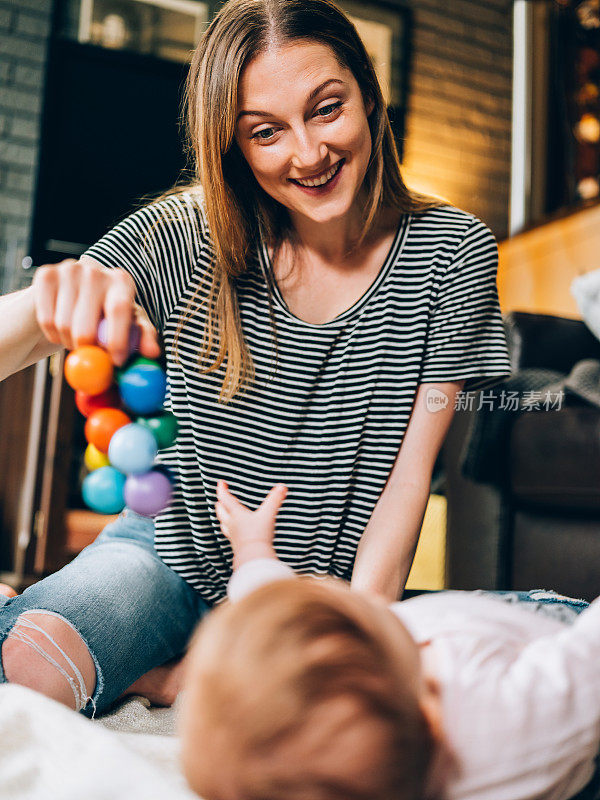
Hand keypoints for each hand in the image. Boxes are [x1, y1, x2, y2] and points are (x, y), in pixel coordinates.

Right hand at [31, 257, 160, 365]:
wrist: (69, 299)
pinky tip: (60, 330)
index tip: (116, 363)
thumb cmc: (105, 316)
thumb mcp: (128, 326)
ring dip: (69, 343)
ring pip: (64, 326)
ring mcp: (69, 270)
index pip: (119, 310)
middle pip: (87, 326)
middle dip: (88, 350)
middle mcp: (96, 271)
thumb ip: (142, 339)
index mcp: (122, 281)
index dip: (117, 340)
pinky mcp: (45, 275)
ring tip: (77, 339)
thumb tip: (154, 353)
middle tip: (92, 356)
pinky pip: (47, 320)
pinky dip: (53, 334)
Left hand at [215, 480, 286, 568]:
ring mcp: (233, 535)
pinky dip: (229, 529)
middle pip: (220, 511)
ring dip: (223, 516)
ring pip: (223, 523)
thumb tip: (282, 487)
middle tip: (222, 497)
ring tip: (225, 513)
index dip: (222, 489)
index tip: (221, 483)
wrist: (254, 558)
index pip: (225, 499)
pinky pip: (229, 534)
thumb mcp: (268, 514)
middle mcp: (232, 524)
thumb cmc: (259, 536)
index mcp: (236, 514)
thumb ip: (275, 500)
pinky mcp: (237, 545)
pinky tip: (235, 531)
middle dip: (220, 502)